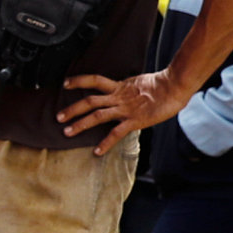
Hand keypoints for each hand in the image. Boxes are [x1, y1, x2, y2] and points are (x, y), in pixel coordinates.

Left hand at [59, 66, 181, 147]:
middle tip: (58, 118)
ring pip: (97, 115)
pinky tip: (97, 152)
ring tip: (67, 132)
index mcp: (120, 87)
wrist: (175, 86)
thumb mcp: (139, 84)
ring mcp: (125, 109)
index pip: (94, 80)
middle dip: (72, 109)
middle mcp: (119, 97)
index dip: (79, 81)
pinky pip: (116, 132)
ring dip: (80, 124)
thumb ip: (127, 91)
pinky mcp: (135, 120)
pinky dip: (106, 143)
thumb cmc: (162, 86)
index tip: (65, 83)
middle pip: (89, 101)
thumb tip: (123, 94)